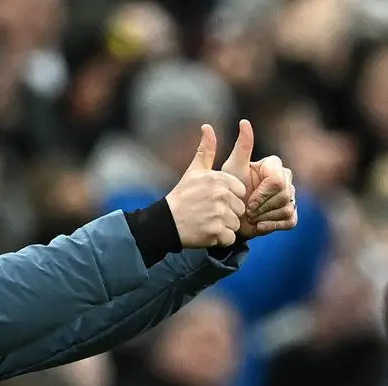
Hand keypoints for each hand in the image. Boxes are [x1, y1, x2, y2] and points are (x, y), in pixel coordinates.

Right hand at [165, 124, 246, 247]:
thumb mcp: (194, 171)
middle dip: (226, 215)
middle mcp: (221, 195)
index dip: (227, 199)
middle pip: (238, 210)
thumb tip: (207, 126)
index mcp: (220, 179)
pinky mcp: (215, 232)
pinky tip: (205, 233)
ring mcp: (219, 214)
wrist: (165, 223)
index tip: (210, 201)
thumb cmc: (181, 196)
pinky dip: (219, 240)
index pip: (239, 193)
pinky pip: (229, 238)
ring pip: (235, 225)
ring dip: (222, 228)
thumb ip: (205, 150)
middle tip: (206, 213)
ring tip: (205, 223)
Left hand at [222, 119, 298, 237]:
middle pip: (283, 194)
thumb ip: (241, 147)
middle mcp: (286, 178)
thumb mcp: (232, 169)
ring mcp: (290, 196)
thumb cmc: (228, 190)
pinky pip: (290, 220)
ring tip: (251, 216)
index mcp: (274, 165)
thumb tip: (244, 121)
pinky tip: (259, 225)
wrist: (227, 216)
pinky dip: (272, 225)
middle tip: (247, 210)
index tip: (246, 199)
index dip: (262, 193)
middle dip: (262, 206)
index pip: (277, 180)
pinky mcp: (291, 213)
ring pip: (287, 207)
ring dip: (265, 216)